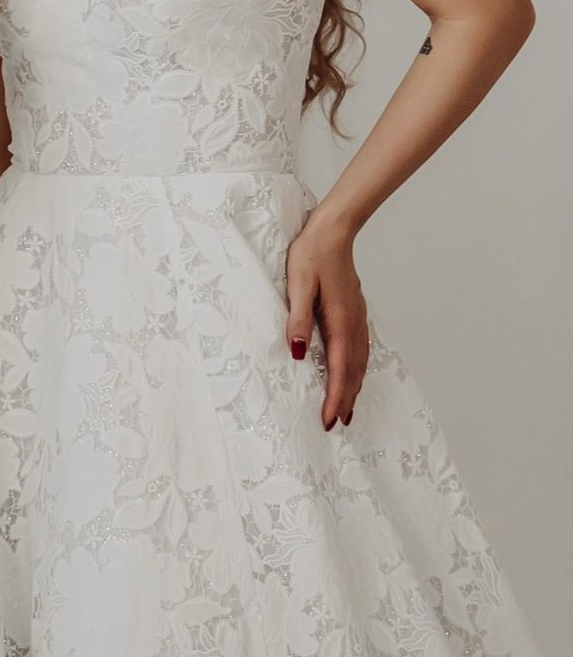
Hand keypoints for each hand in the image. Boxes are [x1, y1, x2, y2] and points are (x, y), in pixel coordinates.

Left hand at [284, 215, 369, 427]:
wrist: (333, 231)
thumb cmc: (311, 255)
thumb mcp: (297, 284)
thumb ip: (297, 318)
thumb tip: (298, 353)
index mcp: (339, 321)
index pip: (339, 369)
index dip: (335, 397)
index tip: (330, 420)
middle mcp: (353, 323)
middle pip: (353, 371)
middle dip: (346, 399)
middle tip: (338, 425)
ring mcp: (357, 317)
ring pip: (359, 361)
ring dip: (353, 386)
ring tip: (347, 409)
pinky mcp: (354, 312)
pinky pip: (360, 348)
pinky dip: (357, 368)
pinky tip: (352, 373)